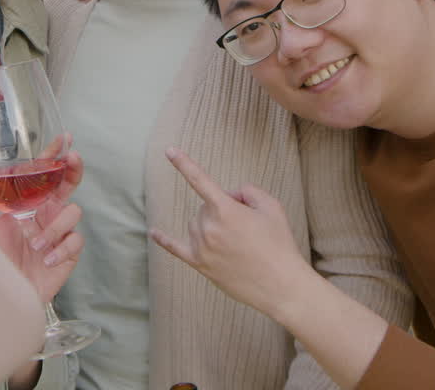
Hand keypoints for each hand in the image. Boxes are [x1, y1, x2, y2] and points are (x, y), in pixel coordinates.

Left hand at [0, 135, 85, 302]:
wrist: (7, 292)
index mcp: (30, 204)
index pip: (44, 175)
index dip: (54, 156)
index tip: (63, 138)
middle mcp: (46, 213)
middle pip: (68, 185)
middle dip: (73, 169)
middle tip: (72, 158)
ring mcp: (59, 232)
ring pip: (72, 212)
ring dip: (54, 227)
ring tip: (35, 244)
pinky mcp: (68, 252)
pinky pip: (75, 241)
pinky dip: (61, 249)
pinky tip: (47, 259)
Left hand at [150, 148, 315, 317]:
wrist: (281, 285)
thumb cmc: (279, 244)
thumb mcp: (272, 206)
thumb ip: (248, 191)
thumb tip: (230, 197)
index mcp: (225, 210)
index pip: (200, 180)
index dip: (183, 163)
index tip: (169, 150)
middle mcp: (208, 227)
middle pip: (206, 207)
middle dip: (223, 210)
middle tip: (248, 227)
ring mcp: (201, 247)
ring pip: (197, 225)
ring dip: (211, 226)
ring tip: (238, 243)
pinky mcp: (199, 265)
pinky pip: (176, 248)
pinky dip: (164, 240)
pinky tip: (153, 232)